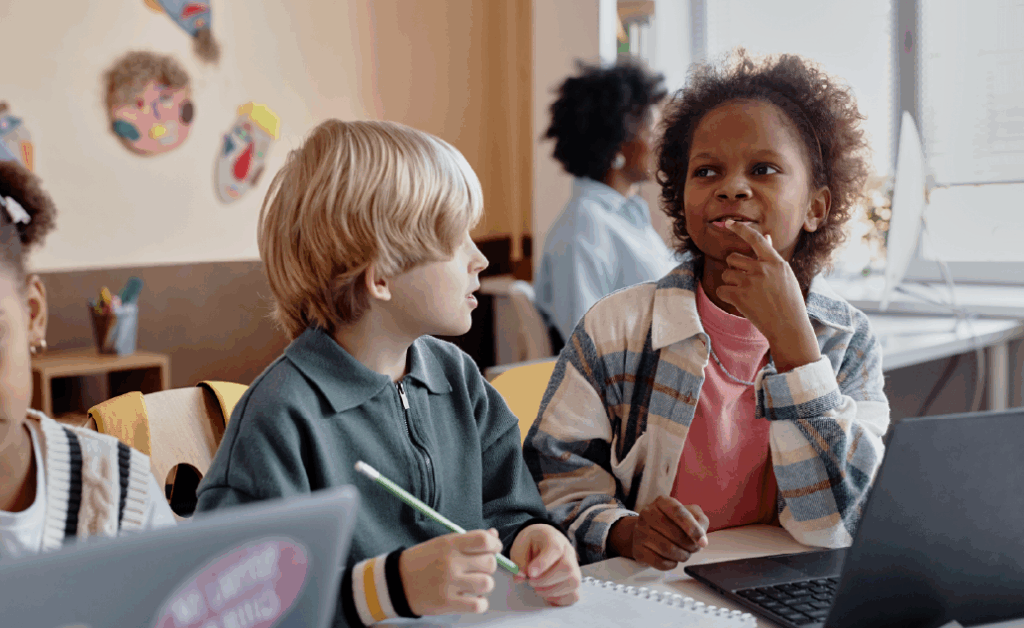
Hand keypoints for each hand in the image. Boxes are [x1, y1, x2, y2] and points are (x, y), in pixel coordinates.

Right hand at [399, 528, 502, 615]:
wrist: (397, 581)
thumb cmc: (424, 560)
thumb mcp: (443, 543)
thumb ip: (469, 539)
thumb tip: (494, 536)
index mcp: (450, 544)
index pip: (484, 541)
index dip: (495, 545)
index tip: (493, 549)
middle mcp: (451, 562)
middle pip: (489, 563)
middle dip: (489, 565)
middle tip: (478, 568)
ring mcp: (449, 584)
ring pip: (487, 583)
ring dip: (485, 584)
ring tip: (475, 584)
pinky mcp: (447, 603)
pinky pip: (478, 605)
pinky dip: (480, 603)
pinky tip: (473, 598)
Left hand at [510, 524, 581, 605]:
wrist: (542, 539)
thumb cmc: (532, 542)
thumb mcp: (520, 546)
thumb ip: (519, 561)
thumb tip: (520, 577)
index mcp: (553, 538)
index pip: (555, 548)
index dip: (543, 563)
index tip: (531, 573)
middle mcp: (568, 552)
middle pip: (567, 568)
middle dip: (546, 581)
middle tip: (531, 581)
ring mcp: (574, 566)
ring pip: (573, 583)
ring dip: (552, 591)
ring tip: (538, 588)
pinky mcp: (574, 580)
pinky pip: (574, 595)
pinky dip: (560, 599)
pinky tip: (547, 594)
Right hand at [611, 496, 708, 570]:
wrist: (648, 532)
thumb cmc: (672, 523)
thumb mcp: (689, 514)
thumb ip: (700, 521)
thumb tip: (701, 537)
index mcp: (662, 501)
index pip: (678, 512)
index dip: (692, 528)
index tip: (703, 542)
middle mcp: (647, 513)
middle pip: (675, 534)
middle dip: (690, 545)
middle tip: (694, 548)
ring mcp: (640, 531)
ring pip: (667, 549)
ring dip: (682, 555)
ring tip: (684, 553)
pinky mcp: (637, 549)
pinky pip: (659, 562)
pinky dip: (671, 564)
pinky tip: (673, 559)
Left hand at [720, 220, 820, 372]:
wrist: (789, 327)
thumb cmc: (789, 301)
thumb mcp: (785, 275)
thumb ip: (771, 257)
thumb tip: (766, 235)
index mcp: (775, 262)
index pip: (756, 239)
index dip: (741, 229)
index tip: (729, 223)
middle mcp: (762, 268)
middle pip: (733, 258)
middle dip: (734, 268)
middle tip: (744, 281)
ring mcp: (750, 282)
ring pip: (726, 274)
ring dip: (731, 284)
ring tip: (747, 295)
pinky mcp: (740, 296)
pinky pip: (721, 289)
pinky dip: (726, 296)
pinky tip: (739, 303)